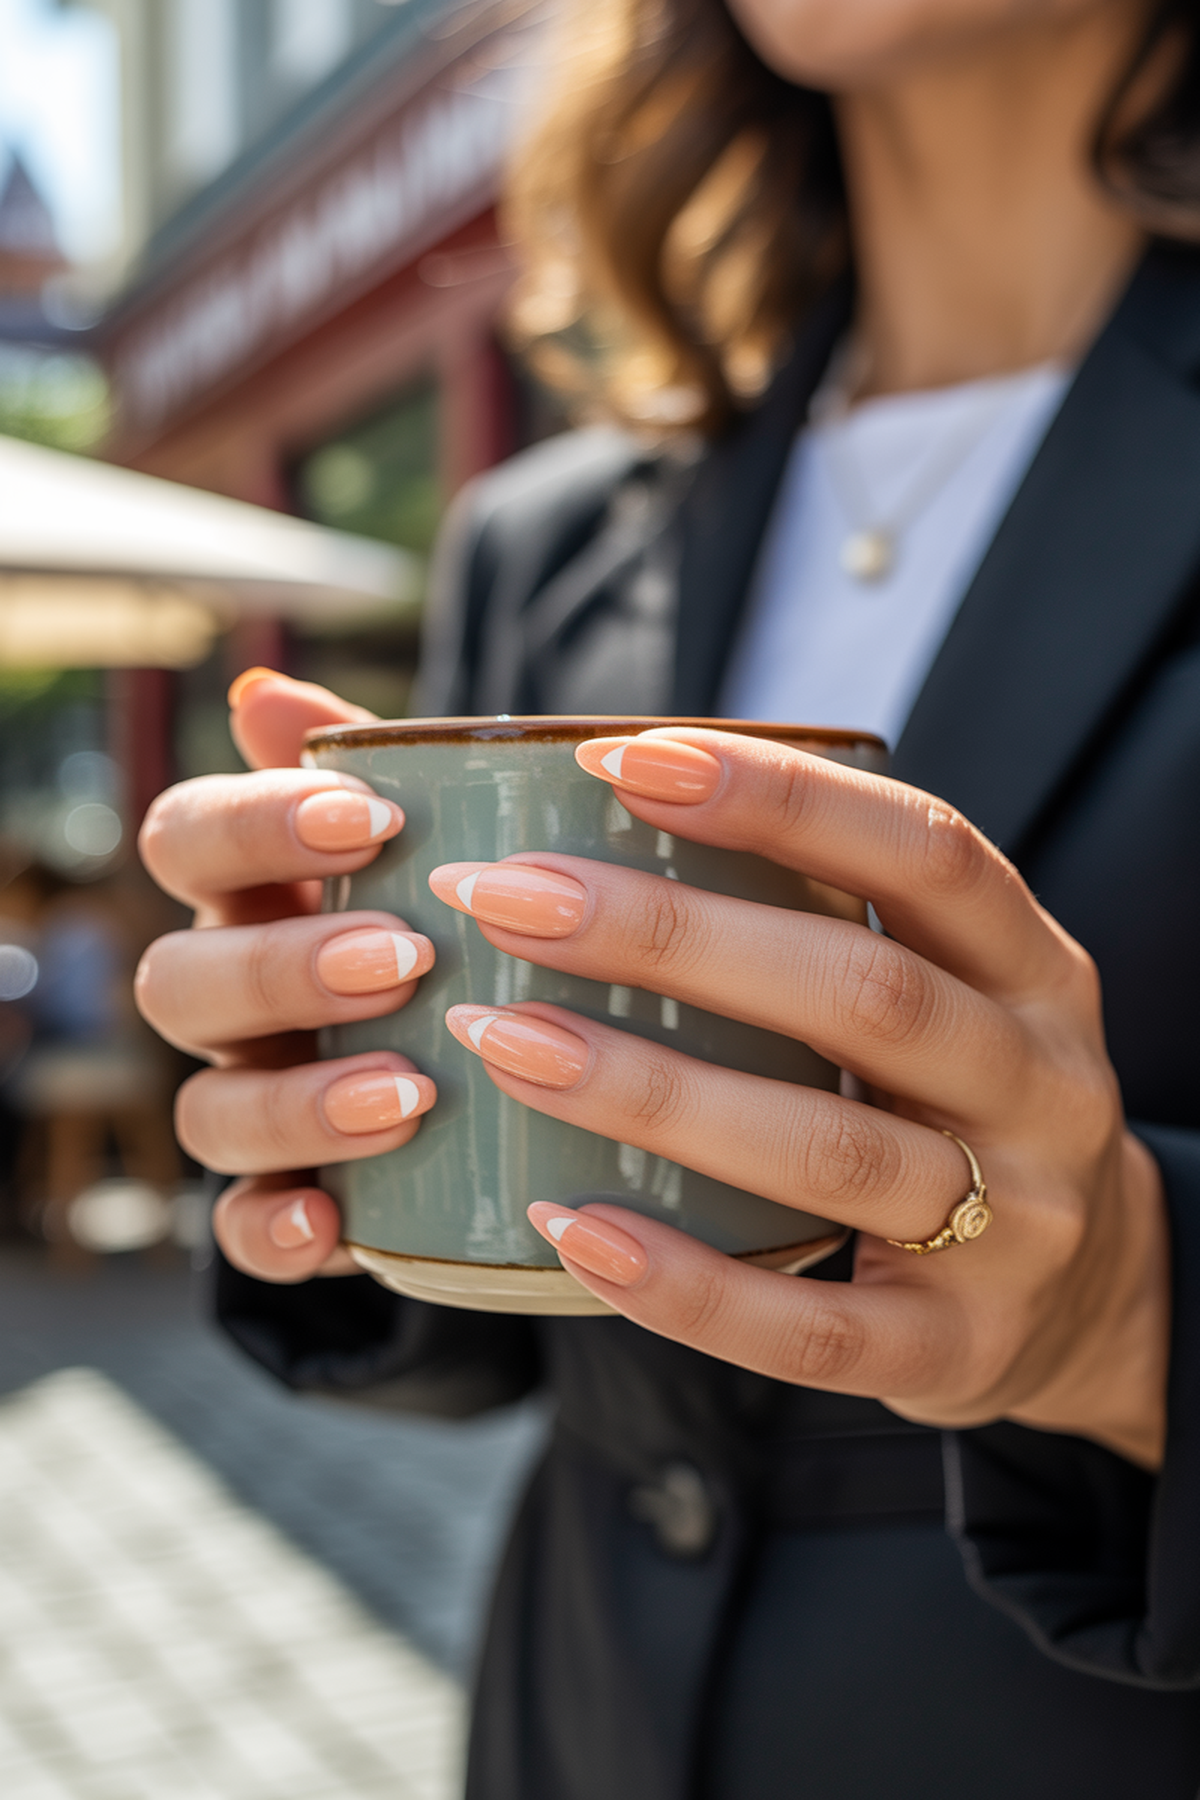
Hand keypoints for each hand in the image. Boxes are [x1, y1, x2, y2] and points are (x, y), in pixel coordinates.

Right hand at [135, 671, 438, 1282]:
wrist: (532, 1054)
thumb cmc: (475, 913)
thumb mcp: (452, 836)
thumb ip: (380, 763)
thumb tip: (265, 689)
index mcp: (257, 892)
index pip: (186, 838)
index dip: (255, 824)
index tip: (374, 819)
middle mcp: (233, 998)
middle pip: (180, 982)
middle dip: (282, 968)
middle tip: (405, 959)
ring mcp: (252, 1101)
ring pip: (206, 1114)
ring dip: (295, 1102)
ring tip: (410, 1093)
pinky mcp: (288, 1201)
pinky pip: (240, 1230)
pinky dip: (275, 1229)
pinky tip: (331, 1221)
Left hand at [430, 728, 1168, 1467]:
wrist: (1088, 1297)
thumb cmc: (950, 1106)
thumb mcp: (941, 992)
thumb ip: (819, 925)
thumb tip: (589, 833)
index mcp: (1031, 969)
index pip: (926, 853)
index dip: (781, 798)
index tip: (625, 758)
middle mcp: (1039, 1086)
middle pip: (864, 994)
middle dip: (672, 936)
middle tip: (511, 899)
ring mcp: (1013, 1227)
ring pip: (830, 1152)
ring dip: (653, 1091)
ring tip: (506, 1040)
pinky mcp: (956, 1349)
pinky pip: (810, 1328)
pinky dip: (684, 1283)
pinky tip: (569, 1225)